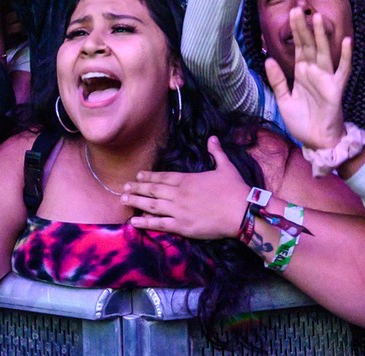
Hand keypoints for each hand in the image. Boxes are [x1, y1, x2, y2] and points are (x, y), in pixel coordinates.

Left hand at [123, 136, 250, 238]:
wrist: (241, 212)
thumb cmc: (235, 189)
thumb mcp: (226, 166)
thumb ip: (216, 152)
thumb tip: (212, 137)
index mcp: (188, 179)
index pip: (163, 176)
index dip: (149, 176)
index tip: (138, 175)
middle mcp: (179, 194)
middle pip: (153, 190)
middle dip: (138, 188)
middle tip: (125, 187)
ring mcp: (178, 211)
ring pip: (152, 205)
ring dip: (137, 202)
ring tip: (124, 200)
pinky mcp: (182, 227)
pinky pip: (159, 224)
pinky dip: (145, 223)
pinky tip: (134, 222)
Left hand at [263, 9, 350, 149]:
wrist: (316, 142)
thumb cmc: (303, 122)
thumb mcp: (284, 100)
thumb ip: (277, 80)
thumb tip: (268, 59)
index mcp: (302, 73)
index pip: (298, 47)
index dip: (295, 31)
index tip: (291, 13)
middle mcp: (314, 72)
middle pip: (309, 45)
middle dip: (304, 28)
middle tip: (299, 8)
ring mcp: (326, 79)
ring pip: (324, 52)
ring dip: (322, 35)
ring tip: (317, 18)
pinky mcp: (336, 89)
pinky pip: (343, 70)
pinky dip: (346, 56)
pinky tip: (346, 41)